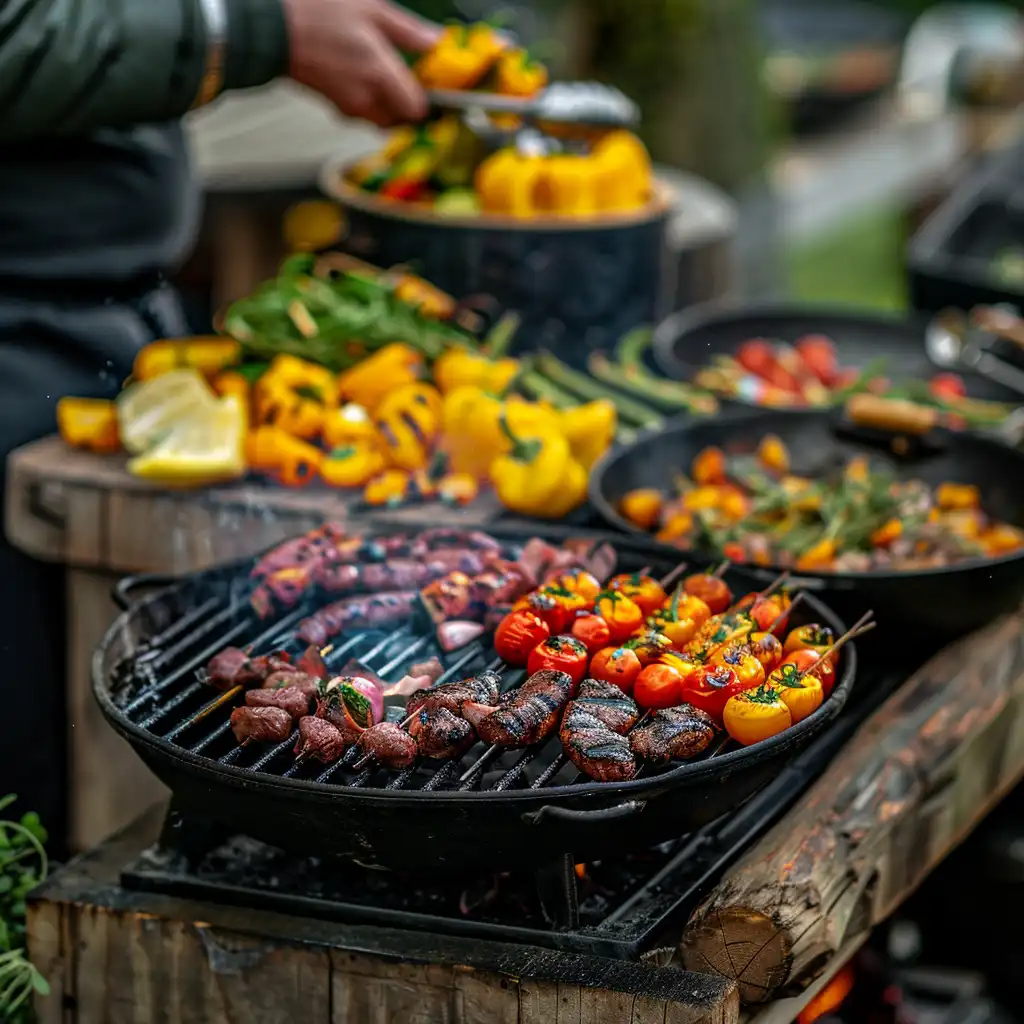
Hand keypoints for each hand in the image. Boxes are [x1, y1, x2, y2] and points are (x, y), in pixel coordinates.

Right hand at [282, 0, 439, 125]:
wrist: (269, 27)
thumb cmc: (317, 11)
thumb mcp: (371, 8)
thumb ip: (408, 31)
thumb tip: (436, 42)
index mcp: (381, 75)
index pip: (416, 110)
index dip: (426, 100)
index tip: (428, 84)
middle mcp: (366, 99)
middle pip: (398, 120)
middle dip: (405, 105)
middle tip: (406, 79)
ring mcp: (346, 105)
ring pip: (378, 118)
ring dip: (384, 104)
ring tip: (380, 74)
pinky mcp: (330, 104)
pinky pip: (357, 111)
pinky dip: (364, 100)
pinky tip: (357, 73)